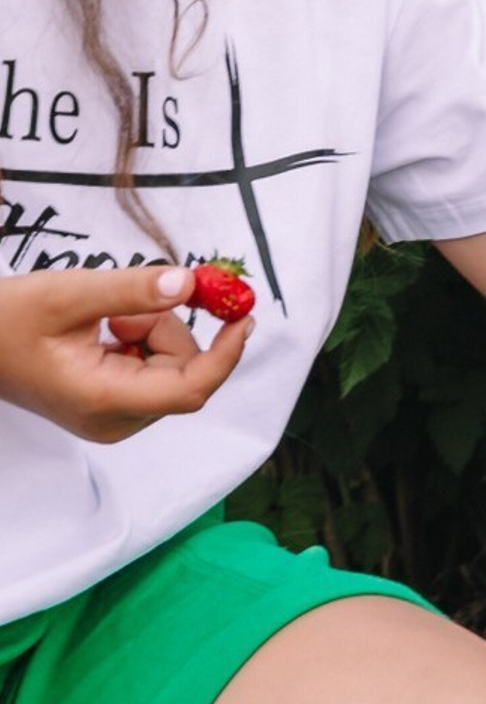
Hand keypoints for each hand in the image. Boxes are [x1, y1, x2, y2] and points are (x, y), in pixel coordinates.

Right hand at [0, 264, 252, 442]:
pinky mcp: (111, 401)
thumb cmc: (7, 322)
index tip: (244, 314)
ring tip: (103, 320)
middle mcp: (114, 418)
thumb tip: (188, 284)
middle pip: (183, 368)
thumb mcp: (70, 294)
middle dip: (166, 326)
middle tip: (122, 308)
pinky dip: (141, 336)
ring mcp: (112, 414)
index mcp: (104, 401)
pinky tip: (104, 330)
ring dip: (151, 328)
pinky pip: (152, 363)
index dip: (226, 353)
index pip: (190, 389)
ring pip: (170, 362)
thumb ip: (133, 290)